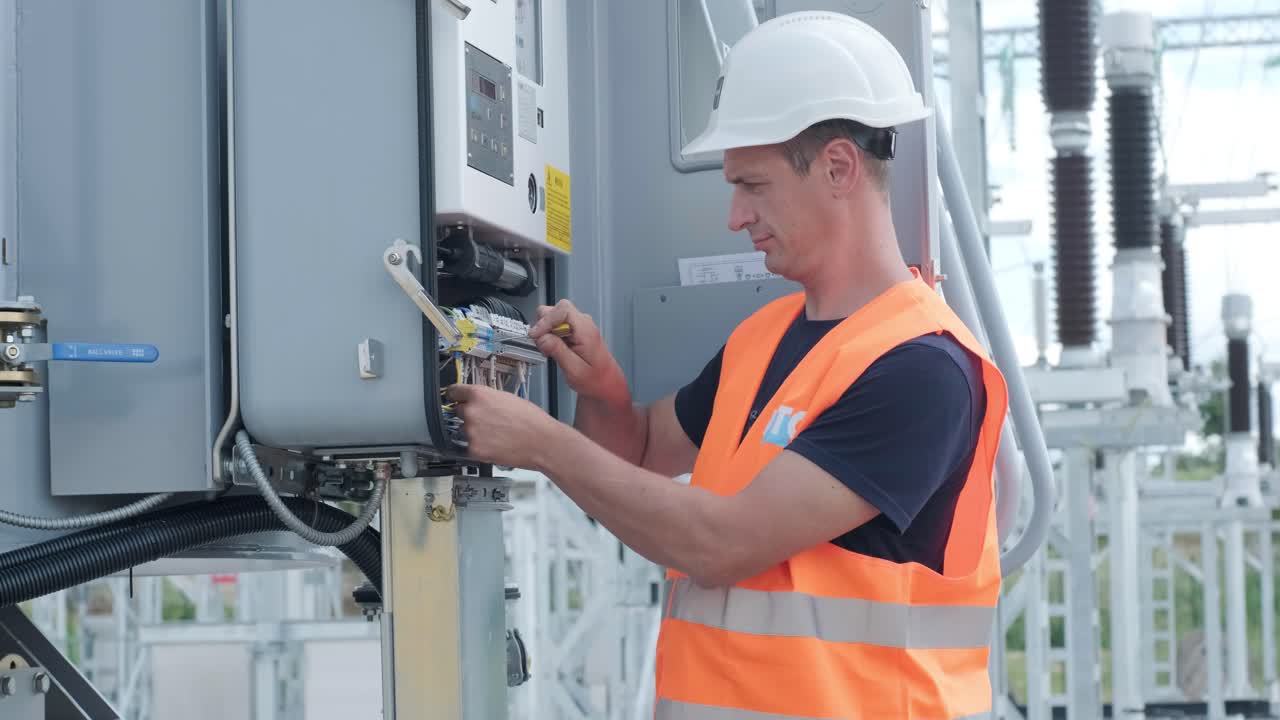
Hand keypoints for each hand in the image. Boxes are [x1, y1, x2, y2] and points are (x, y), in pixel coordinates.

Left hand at [444, 384, 564, 470]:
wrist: (542, 442)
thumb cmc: (531, 420)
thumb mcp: (508, 398)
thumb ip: (487, 398)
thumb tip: (477, 401)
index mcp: (479, 394)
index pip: (454, 392)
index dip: (456, 395)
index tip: (454, 398)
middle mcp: (471, 412)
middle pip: (458, 411)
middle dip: (469, 415)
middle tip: (488, 421)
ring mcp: (471, 432)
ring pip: (464, 430)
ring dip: (474, 432)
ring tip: (495, 434)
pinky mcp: (474, 449)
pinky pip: (469, 446)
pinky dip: (479, 446)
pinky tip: (494, 444)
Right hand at [529, 299, 628, 402]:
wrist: (605, 383)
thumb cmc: (595, 379)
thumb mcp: (574, 370)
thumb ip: (557, 351)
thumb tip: (541, 337)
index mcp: (586, 330)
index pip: (563, 309)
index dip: (546, 320)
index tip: (536, 335)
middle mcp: (583, 324)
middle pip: (555, 310)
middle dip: (543, 327)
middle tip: (543, 346)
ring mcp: (579, 326)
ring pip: (553, 317)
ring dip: (546, 332)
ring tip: (550, 351)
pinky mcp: (574, 330)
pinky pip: (556, 326)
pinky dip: (549, 336)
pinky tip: (554, 350)